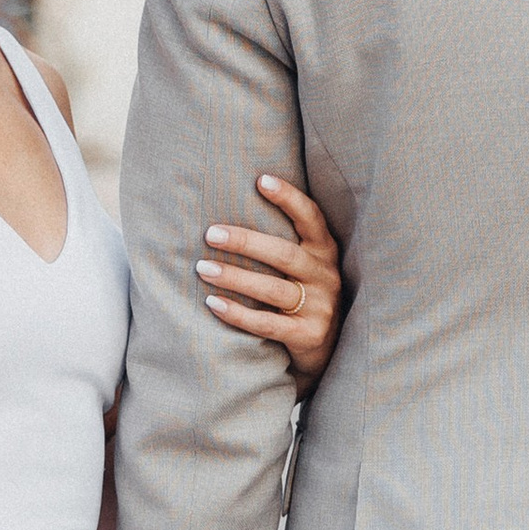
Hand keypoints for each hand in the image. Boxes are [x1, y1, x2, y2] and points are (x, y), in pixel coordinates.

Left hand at [199, 175, 343, 393]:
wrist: (326, 350)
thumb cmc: (303, 297)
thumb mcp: (303, 267)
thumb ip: (283, 243)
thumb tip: (231, 215)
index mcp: (324, 252)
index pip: (311, 218)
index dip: (289, 198)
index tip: (261, 179)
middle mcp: (325, 276)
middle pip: (284, 254)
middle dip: (245, 242)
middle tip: (210, 234)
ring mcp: (320, 307)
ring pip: (272, 289)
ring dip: (235, 277)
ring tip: (202, 268)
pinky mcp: (309, 335)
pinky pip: (268, 325)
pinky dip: (238, 314)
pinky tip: (213, 303)